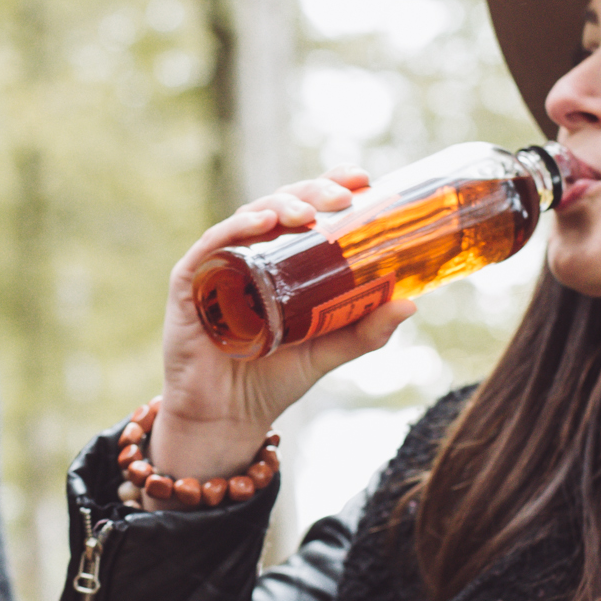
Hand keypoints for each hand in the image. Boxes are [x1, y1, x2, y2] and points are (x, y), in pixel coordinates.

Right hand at [149, 170, 417, 480]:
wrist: (226, 419)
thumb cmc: (272, 380)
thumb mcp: (328, 350)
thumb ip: (365, 330)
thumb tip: (412, 303)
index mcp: (278, 264)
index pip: (304, 213)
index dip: (330, 189)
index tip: (362, 180)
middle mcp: (247, 257)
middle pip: (279, 206)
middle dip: (312, 193)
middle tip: (345, 196)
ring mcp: (217, 267)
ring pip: (248, 217)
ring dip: (280, 205)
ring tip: (308, 211)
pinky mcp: (188, 284)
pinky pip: (212, 245)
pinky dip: (237, 228)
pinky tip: (264, 222)